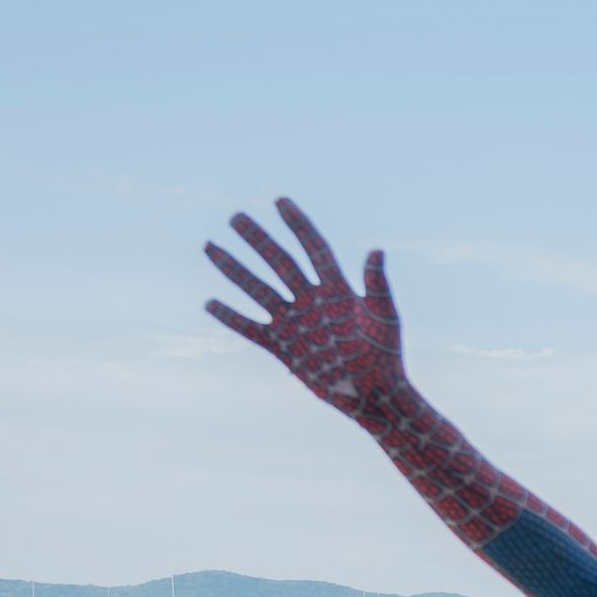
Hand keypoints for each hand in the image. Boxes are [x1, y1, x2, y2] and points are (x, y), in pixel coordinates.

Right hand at [205, 198, 408, 419]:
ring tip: (210, 247)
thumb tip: (377, 250)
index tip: (280, 201)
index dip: (298, 224)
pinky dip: (231, 317)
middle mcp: (311, 300)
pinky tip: (210, 304)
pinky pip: (251, 329)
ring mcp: (294, 323)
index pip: (313, 248)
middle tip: (236, 217)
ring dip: (234, 270)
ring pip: (258, 289)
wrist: (374, 395)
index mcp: (336, 288)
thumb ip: (377, 284)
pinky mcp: (283, 348)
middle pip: (279, 262)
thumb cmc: (386, 356)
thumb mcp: (384, 317)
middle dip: (258, 239)